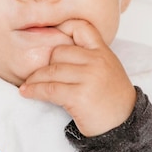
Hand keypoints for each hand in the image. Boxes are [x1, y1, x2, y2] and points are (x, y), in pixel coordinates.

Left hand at [19, 19, 135, 135]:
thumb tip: (58, 51)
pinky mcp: (79, 96)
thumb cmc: (112, 99)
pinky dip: (34, 91)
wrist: (124, 125)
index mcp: (103, 52)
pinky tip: (27, 92)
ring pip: (51, 70)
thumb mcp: (107, 70)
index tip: (49, 40)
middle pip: (58, 51)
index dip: (62, 29)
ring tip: (28, 85)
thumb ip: (90, 57)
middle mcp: (96, 61)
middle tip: (38, 74)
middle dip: (45, 63)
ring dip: (35, 79)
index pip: (81, 27)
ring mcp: (88, 78)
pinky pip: (49, 89)